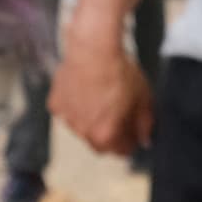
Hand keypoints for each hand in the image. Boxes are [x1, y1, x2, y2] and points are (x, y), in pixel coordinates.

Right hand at [52, 30, 151, 155]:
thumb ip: (144, 123)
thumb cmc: (118, 72)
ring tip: (103, 101)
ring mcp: (67, 118)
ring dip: (92, 123)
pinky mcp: (56, 104)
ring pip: (81, 129)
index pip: (119, 151)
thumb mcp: (142, 97)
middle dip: (110, 137)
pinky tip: (87, 93)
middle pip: (98, 144)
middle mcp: (83, 131)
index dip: (129, 144)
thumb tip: (145, 138)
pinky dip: (76, 108)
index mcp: (105, 134)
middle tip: (120, 121)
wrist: (93, 50)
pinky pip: (68, 113)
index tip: (133, 137)